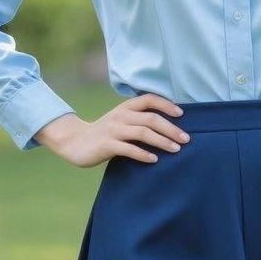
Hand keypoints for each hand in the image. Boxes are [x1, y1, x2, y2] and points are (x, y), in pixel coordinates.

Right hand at [35, 93, 189, 166]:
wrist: (74, 141)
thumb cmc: (104, 132)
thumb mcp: (120, 120)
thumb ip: (138, 120)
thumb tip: (168, 126)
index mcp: (125, 107)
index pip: (149, 99)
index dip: (166, 105)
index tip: (181, 114)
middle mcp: (120, 116)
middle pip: (151, 119)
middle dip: (171, 129)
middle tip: (186, 139)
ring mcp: (113, 130)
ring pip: (143, 133)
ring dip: (162, 141)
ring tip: (176, 149)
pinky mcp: (106, 145)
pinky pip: (129, 149)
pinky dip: (143, 154)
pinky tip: (154, 160)